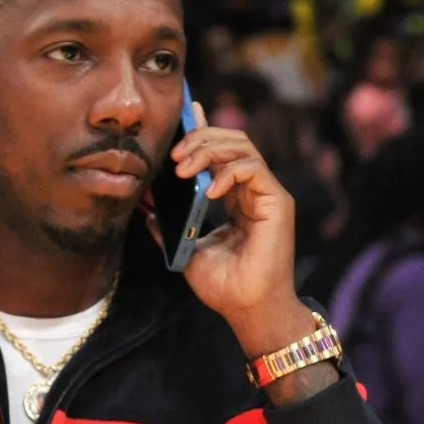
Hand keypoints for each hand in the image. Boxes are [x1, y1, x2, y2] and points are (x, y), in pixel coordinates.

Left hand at [147, 102, 313, 357]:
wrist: (247, 310)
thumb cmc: (224, 285)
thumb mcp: (186, 248)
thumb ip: (168, 225)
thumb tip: (145, 208)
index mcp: (234, 196)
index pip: (221, 151)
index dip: (204, 128)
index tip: (185, 114)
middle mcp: (252, 190)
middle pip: (232, 139)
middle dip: (200, 137)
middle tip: (174, 155)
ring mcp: (267, 193)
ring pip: (242, 146)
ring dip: (208, 150)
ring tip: (184, 169)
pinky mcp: (278, 202)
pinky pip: (253, 168)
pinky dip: (228, 171)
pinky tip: (209, 190)